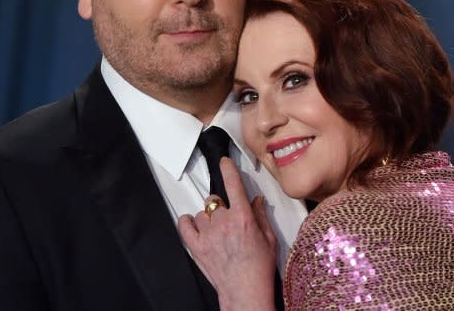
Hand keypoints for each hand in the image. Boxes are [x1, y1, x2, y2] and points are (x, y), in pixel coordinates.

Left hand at [178, 157, 277, 310]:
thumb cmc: (259, 269)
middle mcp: (224, 223)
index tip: (225, 162)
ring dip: (207, 219)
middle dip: (221, 206)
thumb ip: (261, 216)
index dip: (228, 169)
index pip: (233, 184)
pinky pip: (184, 225)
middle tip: (228, 219)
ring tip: (217, 232)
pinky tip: (195, 226)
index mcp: (243, 218)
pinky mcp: (197, 247)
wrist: (246, 291)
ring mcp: (208, 235)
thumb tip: (257, 200)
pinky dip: (187, 223)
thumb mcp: (269, 238)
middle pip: (215, 200)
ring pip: (201, 214)